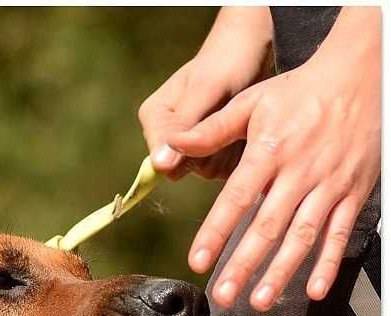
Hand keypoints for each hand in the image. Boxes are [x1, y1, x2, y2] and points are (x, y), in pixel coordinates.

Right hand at [139, 7, 272, 180]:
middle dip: (211, 150)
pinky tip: (244, 133)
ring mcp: (188, 147)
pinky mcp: (209, 153)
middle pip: (184, 168)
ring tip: (238, 123)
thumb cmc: (227, 63)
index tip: (211, 132)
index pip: (160, 160)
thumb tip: (159, 165)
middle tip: (228, 119)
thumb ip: (182, 125)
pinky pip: (222, 171)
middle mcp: (166, 136)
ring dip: (227, 151)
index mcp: (154, 118)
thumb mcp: (205, 90)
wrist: (252, 53)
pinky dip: (238, 154)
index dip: (188, 153)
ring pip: (206, 170)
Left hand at [168, 7, 380, 310]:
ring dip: (281, 272)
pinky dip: (329, 263)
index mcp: (269, 151)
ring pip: (303, 236)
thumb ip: (210, 130)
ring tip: (259, 302)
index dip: (216, 232)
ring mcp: (329, 185)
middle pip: (267, 226)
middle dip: (244, 265)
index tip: (197, 262)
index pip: (236, 198)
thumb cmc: (299, 91)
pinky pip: (340, 233)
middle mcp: (299, 173)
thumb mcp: (251, 103)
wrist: (363, 74)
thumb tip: (169, 146)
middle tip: (223, 296)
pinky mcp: (353, 193)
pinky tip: (313, 290)